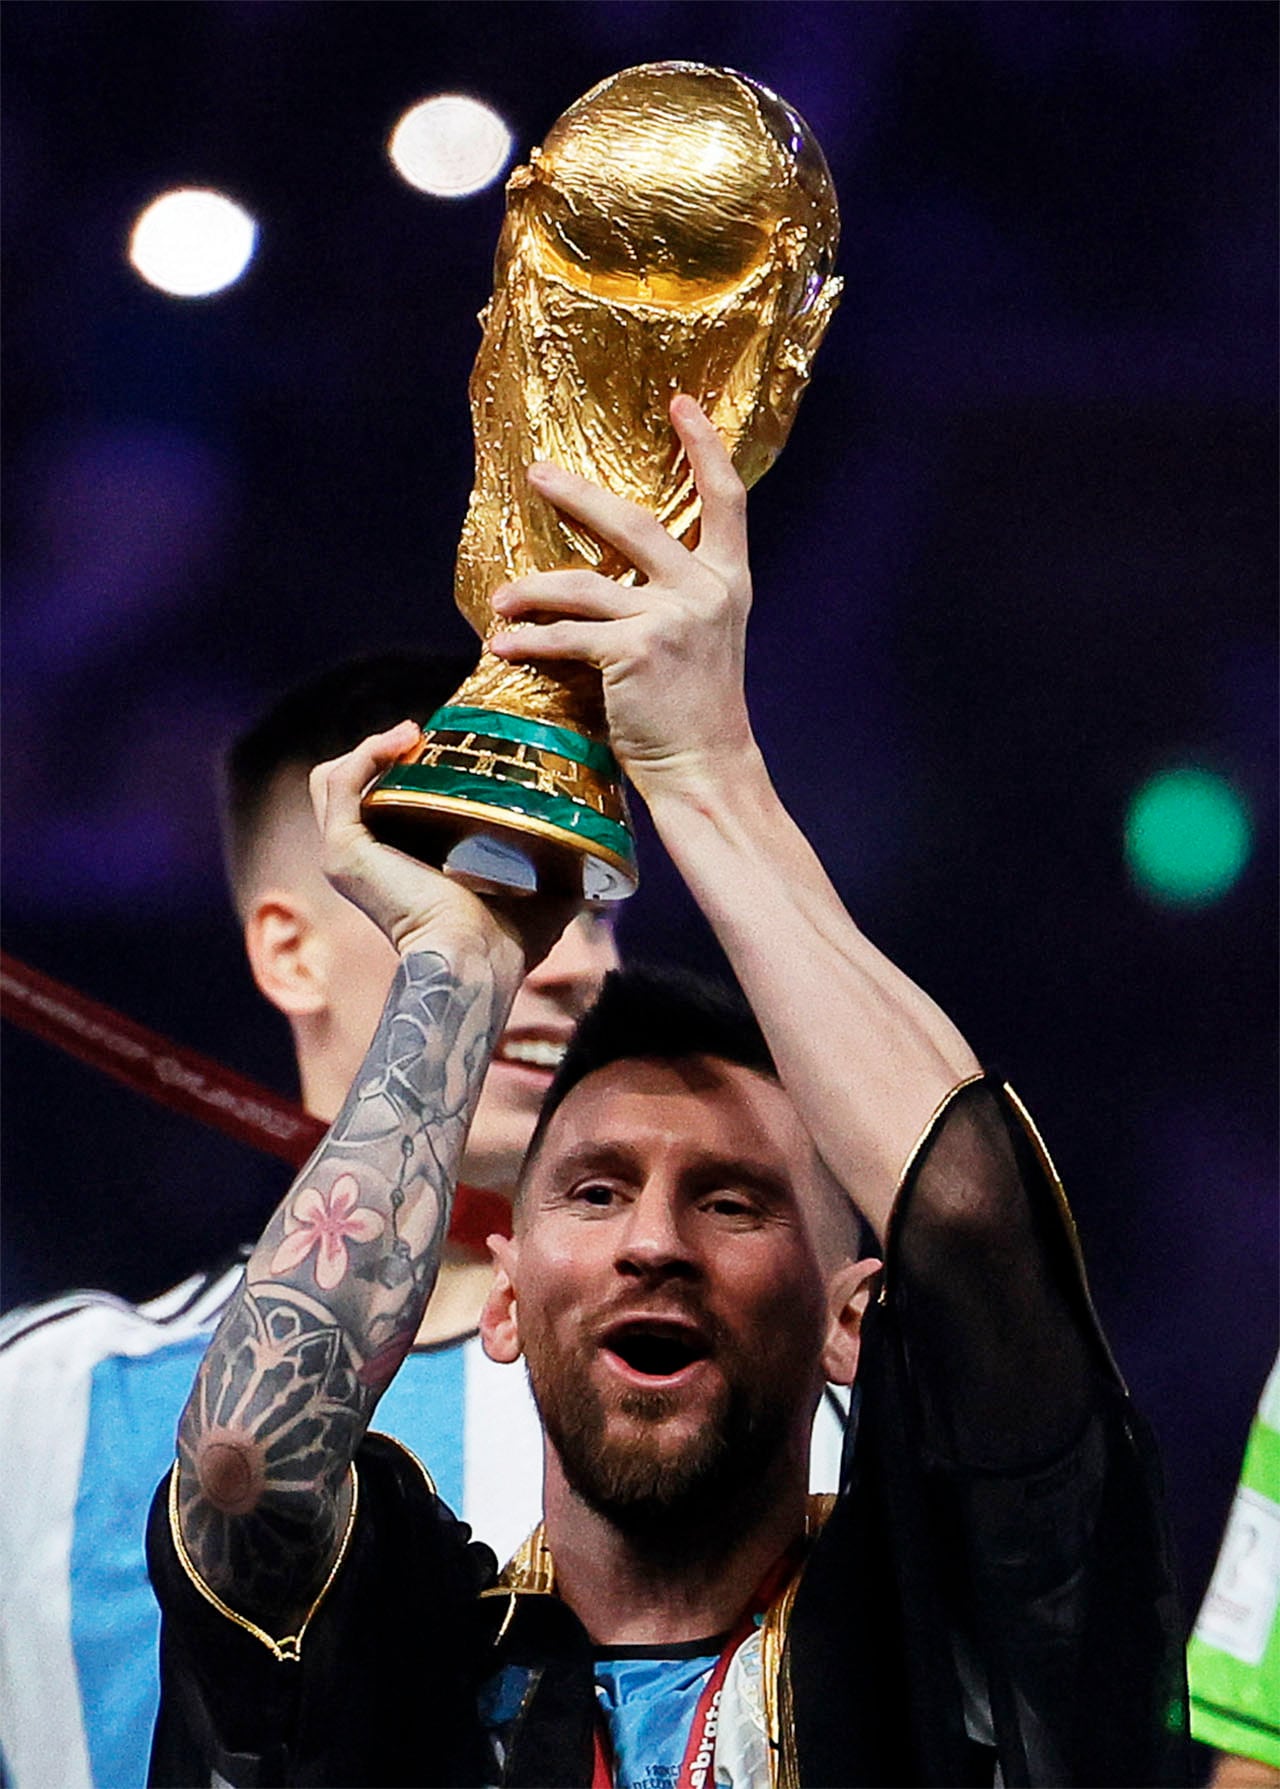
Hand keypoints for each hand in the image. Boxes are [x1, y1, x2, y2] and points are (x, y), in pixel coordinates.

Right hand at [309, 723, 570, 971]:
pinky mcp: (343, 852)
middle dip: (382, 751)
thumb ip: (559, 866)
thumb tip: (596, 846)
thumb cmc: (506, 944)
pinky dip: (366, 754)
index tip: (446, 743)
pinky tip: (406, 739)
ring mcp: (346, 856)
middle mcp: (365, 860)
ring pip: (331, 779)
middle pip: (349, 784)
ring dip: (370, 748)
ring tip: (415, 734)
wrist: (477, 962)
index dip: (407, 766)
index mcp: (401, 865)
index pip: (384, 800)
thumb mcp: (543, 892)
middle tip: (426, 736)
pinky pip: (337, 784)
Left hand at [488, 395, 758, 807]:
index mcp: (729, 581)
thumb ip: (674, 598)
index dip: (705, 446)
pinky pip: (565, 634)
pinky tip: (502, 645)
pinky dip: (528, 640)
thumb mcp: (703, 640)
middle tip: (537, 473)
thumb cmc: (695, 712)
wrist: (706, 768)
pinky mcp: (635, 649)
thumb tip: (611, 572)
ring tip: (500, 601)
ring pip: (582, 584)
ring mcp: (671, 617)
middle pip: (633, 522)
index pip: (726, 499)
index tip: (680, 403)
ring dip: (531, 589)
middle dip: (577, 496)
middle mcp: (704, 590)